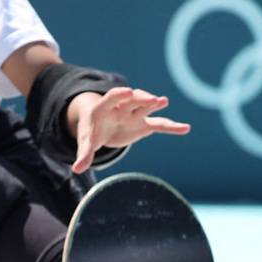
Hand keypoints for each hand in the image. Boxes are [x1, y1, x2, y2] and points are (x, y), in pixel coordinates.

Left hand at [68, 86, 189, 174]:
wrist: (100, 125)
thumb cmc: (91, 130)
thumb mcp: (86, 140)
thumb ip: (84, 153)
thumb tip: (76, 169)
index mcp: (105, 107)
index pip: (112, 97)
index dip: (119, 94)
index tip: (127, 92)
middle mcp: (122, 107)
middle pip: (132, 100)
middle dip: (142, 98)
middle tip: (152, 99)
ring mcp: (135, 114)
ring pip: (147, 107)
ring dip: (155, 104)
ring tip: (164, 102)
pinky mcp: (144, 124)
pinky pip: (160, 125)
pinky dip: (172, 127)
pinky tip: (185, 128)